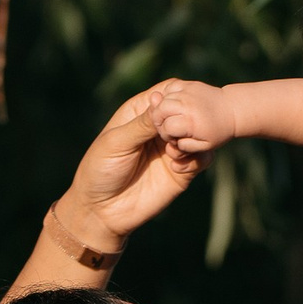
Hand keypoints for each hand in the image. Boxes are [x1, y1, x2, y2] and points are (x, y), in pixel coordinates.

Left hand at [54, 88, 208, 257]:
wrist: (101, 211)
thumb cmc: (101, 170)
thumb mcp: (118, 142)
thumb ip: (142, 124)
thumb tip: (163, 102)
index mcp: (142, 112)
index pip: (169, 92)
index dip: (179, 94)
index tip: (177, 106)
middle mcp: (160, 128)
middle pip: (189, 110)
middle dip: (188, 118)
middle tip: (174, 134)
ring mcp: (172, 150)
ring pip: (199, 134)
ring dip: (192, 140)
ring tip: (173, 152)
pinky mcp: (181, 172)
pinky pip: (201, 158)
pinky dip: (195, 159)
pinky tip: (175, 168)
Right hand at [149, 78, 231, 161]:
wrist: (231, 109)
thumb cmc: (217, 132)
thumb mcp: (203, 147)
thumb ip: (185, 147)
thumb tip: (172, 141)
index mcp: (191, 123)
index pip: (166, 127)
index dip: (166, 134)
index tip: (173, 137)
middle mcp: (188, 105)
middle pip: (160, 110)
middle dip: (159, 120)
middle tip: (166, 126)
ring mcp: (188, 92)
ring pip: (163, 98)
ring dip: (162, 108)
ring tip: (170, 116)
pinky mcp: (189, 84)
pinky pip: (170, 87)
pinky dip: (167, 95)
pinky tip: (172, 104)